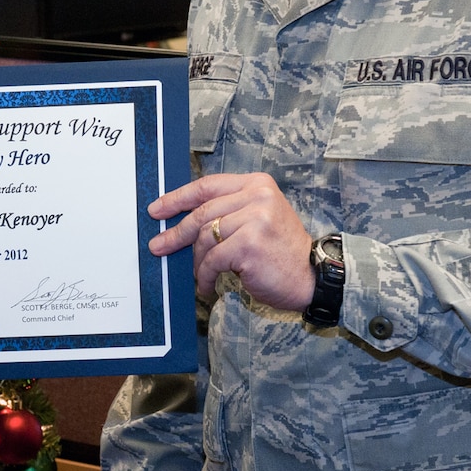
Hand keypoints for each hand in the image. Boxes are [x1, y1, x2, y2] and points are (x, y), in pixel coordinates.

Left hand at [148, 172, 314, 306]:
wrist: (313, 277)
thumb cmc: (282, 253)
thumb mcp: (259, 219)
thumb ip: (229, 211)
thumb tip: (183, 221)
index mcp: (258, 184)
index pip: (208, 186)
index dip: (178, 198)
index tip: (158, 209)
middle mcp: (258, 196)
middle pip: (202, 212)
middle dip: (176, 232)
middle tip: (158, 246)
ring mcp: (255, 219)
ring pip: (205, 237)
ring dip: (198, 261)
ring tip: (202, 275)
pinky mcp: (249, 244)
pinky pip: (213, 260)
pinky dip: (206, 276)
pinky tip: (208, 286)